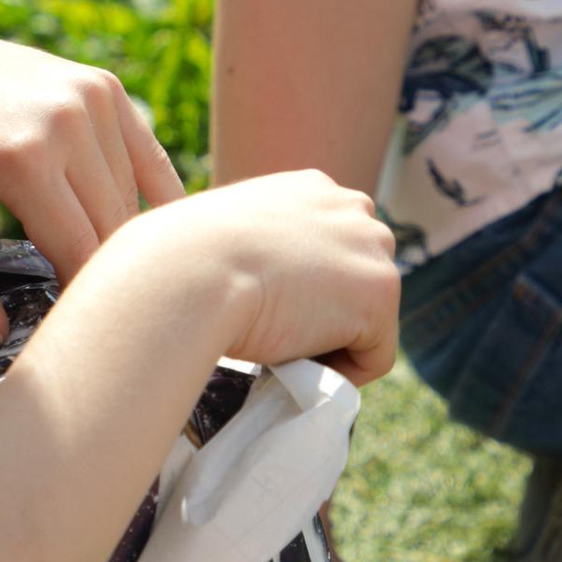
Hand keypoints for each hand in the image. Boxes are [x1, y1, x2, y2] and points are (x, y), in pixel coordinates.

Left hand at [0, 19, 183, 335]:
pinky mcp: (106, 86)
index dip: (76, 298)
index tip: (65, 326)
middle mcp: (67, 121)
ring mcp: (93, 97)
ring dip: (116, 236)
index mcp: (22, 159)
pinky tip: (147, 236)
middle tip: (84, 307)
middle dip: (100, 273)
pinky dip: (151, 200)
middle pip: (113, 228)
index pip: (78, 252)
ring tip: (91, 266)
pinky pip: (149, 160)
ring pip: (132, 198)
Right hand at [134, 170, 401, 385]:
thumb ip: (256, 245)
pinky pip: (374, 357)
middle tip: (276, 332)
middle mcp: (353, 207)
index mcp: (313, 187)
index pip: (334, 246)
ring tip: (280, 348)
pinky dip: (341, 374)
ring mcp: (373, 249)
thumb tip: (251, 280)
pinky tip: (297, 365)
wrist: (189, 273)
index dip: (308, 288)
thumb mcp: (222, 233)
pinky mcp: (380, 295)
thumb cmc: (180, 261)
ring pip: (368, 319)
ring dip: (331, 341)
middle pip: (359, 279)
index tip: (271, 307)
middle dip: (328, 311)